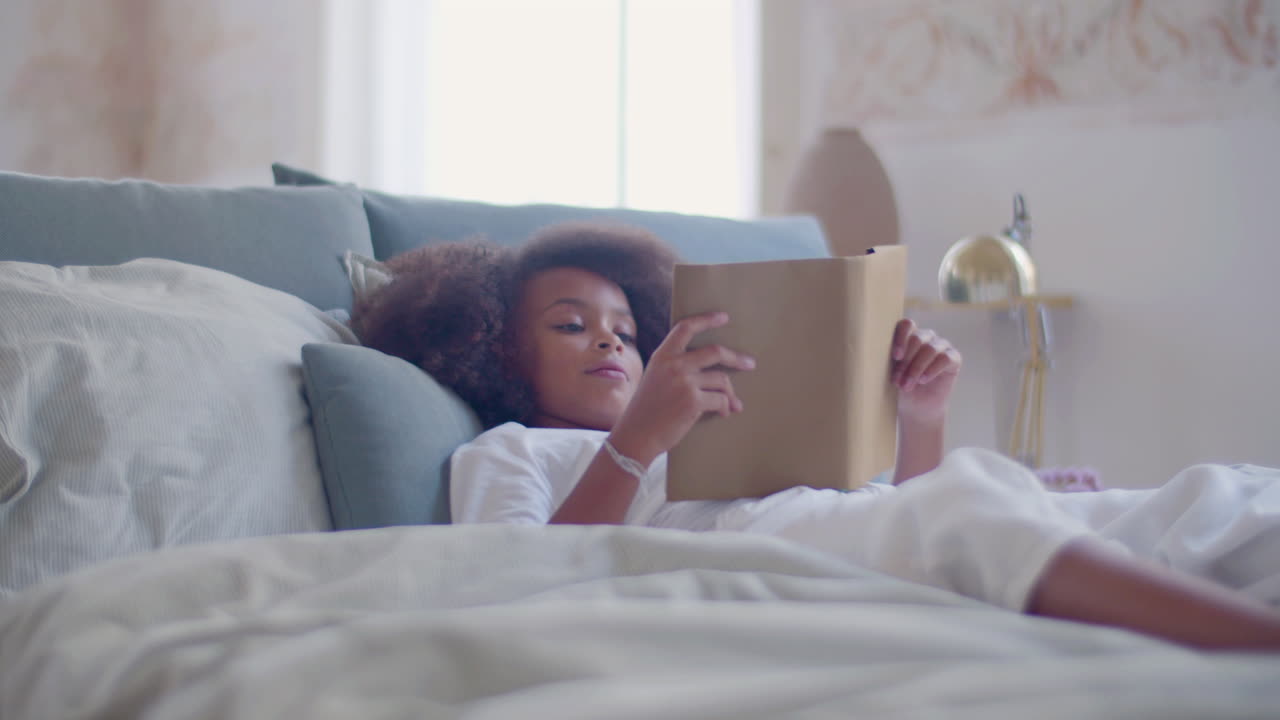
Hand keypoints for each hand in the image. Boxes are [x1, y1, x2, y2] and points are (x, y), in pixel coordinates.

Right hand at [608, 311, 754, 464]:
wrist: (636, 435)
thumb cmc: (647, 410)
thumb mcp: (655, 379)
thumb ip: (675, 367)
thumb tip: (710, 369)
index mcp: (662, 356)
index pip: (686, 328)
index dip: (706, 320)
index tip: (724, 317)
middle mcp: (673, 365)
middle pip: (715, 352)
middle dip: (736, 358)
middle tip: (750, 363)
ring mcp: (684, 382)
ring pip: (721, 380)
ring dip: (730, 394)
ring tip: (732, 404)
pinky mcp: (693, 401)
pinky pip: (720, 400)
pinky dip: (725, 407)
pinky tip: (723, 413)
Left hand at [891, 319, 960, 423]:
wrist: (916, 408)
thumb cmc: (900, 387)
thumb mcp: (891, 371)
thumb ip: (888, 358)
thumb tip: (874, 348)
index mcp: (908, 335)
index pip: (906, 325)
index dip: (901, 338)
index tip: (896, 357)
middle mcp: (926, 337)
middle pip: (917, 338)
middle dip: (906, 361)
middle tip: (898, 381)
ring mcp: (941, 346)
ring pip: (930, 349)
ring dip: (916, 369)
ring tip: (907, 385)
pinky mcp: (954, 358)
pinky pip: (945, 358)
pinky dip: (932, 369)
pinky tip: (923, 380)